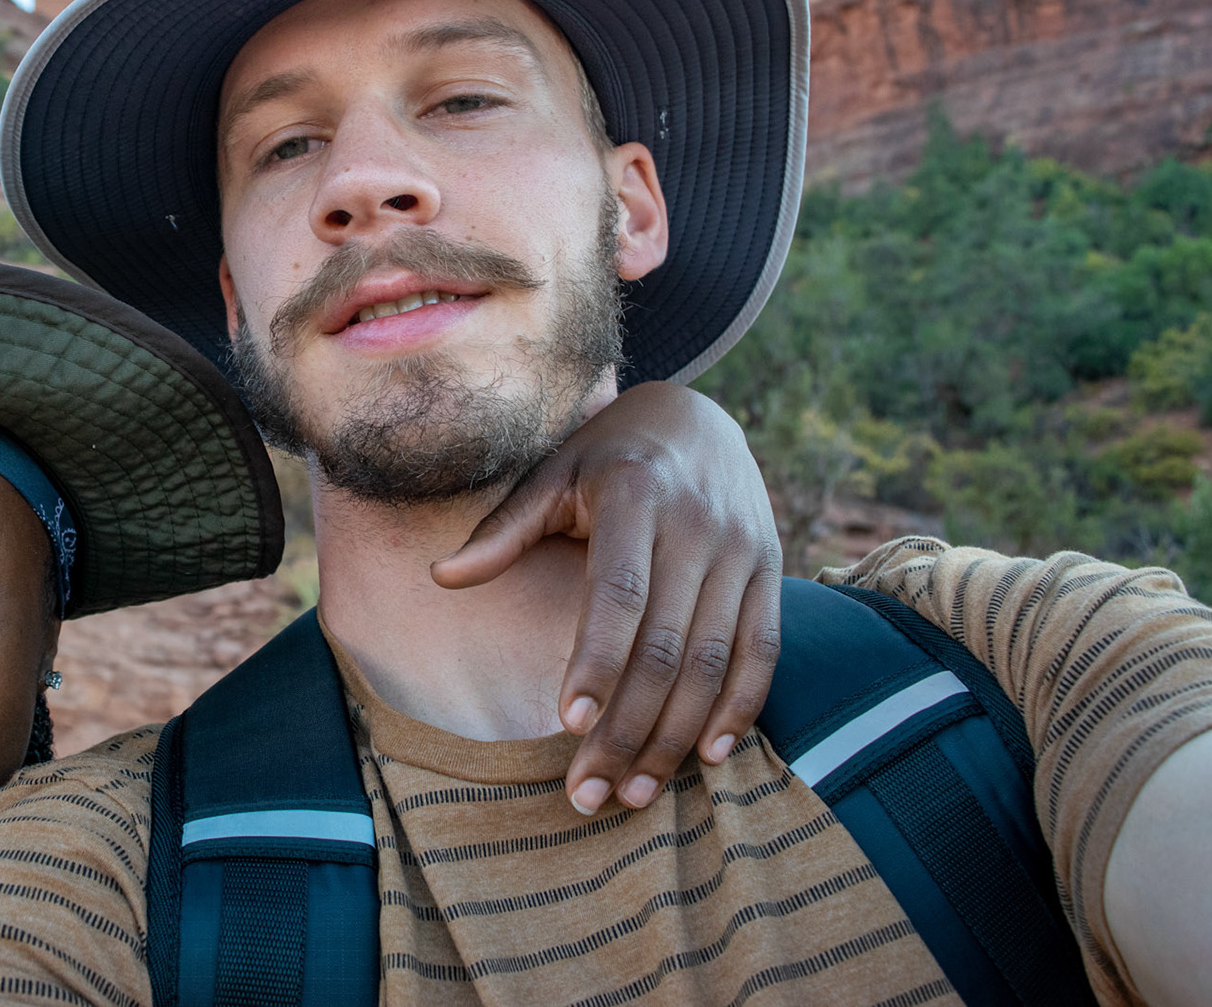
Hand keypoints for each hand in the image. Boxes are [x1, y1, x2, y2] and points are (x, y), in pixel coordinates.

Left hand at [430, 381, 781, 814]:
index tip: (570, 723)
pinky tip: (707, 756)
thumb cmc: (605, 456)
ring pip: (713, 662)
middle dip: (627, 729)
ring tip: (636, 794)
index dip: (597, 659)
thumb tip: (441, 578)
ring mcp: (742, 549)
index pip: (618, 592)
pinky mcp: (770, 570)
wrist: (696, 417)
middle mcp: (698, 524)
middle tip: (588, 793)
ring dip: (676, 737)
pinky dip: (740, 709)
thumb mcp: (551, 475)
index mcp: (635, 495)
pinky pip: (762, 651)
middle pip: (666, 646)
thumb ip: (503, 531)